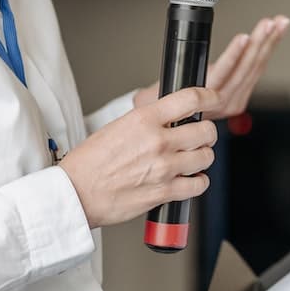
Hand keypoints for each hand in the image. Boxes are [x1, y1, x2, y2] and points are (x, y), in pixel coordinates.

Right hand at [59, 87, 221, 228]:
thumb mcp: (118, 126)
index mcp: (144, 119)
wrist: (75, 193)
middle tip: (200, 136)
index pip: (190, 99)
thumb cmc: (90, 163)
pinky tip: (189, 179)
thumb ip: (148, 121)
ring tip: (193, 159)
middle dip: (207, 133)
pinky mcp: (164, 192)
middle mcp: (158, 141)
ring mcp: (163, 168)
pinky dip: (198, 182)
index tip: (214, 99)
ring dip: (203, 157)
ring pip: (206, 157)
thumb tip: (172, 117)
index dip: (210, 97)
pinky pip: (199, 185)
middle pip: (206, 130)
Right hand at [134, 15, 289, 119]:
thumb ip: (183, 84)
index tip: (244, 37)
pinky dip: (266, 50)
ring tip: (279, 24)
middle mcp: (225, 102)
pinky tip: (274, 36)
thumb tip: (187, 72)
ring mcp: (236, 99)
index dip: (236, 54)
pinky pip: (257, 70)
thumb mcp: (166, 93)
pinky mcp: (241, 95)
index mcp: (207, 100)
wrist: (168, 126)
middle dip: (260, 42)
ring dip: (269, 43)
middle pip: (246, 68)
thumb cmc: (164, 105)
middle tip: (270, 23)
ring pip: (256, 68)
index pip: (224, 74)